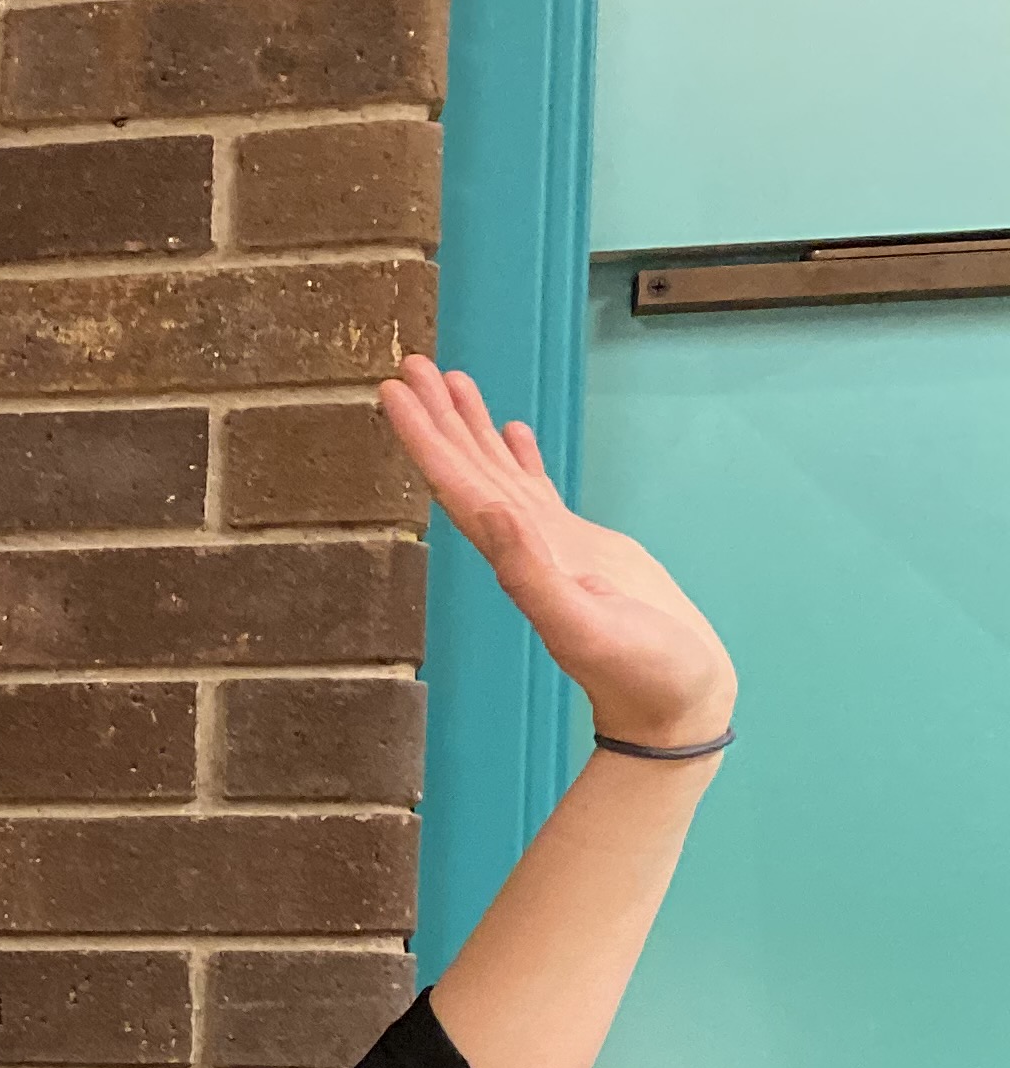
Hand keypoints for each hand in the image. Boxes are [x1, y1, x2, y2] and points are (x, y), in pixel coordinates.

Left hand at [381, 355, 736, 747]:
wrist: (674, 704)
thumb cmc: (640, 673)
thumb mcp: (586, 625)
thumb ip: (534, 574)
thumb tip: (491, 514)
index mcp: (513, 560)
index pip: (456, 486)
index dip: (424, 438)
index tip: (394, 393)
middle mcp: (518, 548)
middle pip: (466, 470)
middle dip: (436, 417)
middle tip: (410, 363)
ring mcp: (547, 545)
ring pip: (497, 472)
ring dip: (468, 428)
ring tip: (447, 380)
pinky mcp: (579, 548)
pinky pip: (537, 490)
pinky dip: (519, 458)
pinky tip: (508, 430)